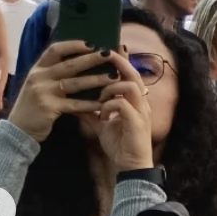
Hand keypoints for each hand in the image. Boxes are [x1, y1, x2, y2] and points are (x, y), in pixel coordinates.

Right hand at [9, 41, 117, 142]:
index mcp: (38, 68)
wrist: (19, 129)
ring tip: (114, 77)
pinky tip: (103, 103)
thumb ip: (53, 73)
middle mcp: (39, 76)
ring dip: (96, 79)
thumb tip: (79, 61)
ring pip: (74, 83)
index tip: (92, 44)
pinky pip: (74, 104)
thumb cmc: (34, 105)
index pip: (55, 50)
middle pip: (69, 64)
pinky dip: (89, 104)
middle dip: (91, 59)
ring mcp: (43, 91)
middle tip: (109, 54)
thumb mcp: (39, 84)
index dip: (73, 45)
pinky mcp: (48, 107)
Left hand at [94, 54, 153, 171]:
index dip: (121, 61)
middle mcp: (141, 103)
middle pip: (132, 74)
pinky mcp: (137, 122)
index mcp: (134, 101)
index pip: (129, 75)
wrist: (131, 166)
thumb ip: (91, 111)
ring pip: (129, 86)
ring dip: (110, 88)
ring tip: (99, 97)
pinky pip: (122, 104)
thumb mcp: (102, 125)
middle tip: (103, 54)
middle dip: (118, 62)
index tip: (108, 49)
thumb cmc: (120, 145)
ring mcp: (141, 112)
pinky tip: (102, 115)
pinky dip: (109, 106)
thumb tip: (75, 100)